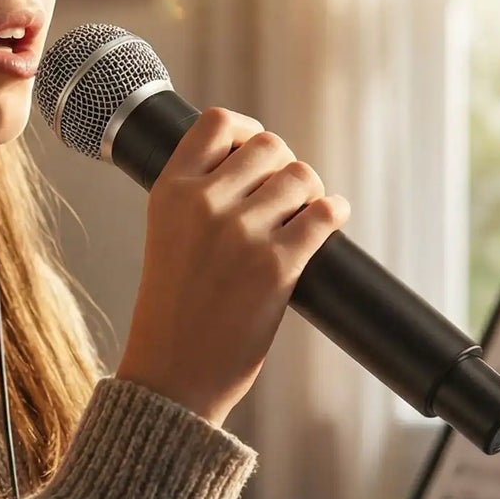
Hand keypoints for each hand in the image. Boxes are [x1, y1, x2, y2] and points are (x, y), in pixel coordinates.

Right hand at [115, 107, 349, 427]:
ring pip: (301, 177)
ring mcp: (242, 233)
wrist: (173, 375)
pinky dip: (334, 213)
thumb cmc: (171, 311)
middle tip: (284, 194)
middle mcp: (204, 204)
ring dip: (310, 193)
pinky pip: (324, 214)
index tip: (256, 147)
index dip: (247, 130)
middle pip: (270, 147)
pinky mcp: (278, 266)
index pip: (217, 123)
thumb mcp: (165, 236)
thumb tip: (257, 163)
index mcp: (170, 192)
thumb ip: (198, 196)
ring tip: (303, 217)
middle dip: (283, 167)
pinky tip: (331, 219)